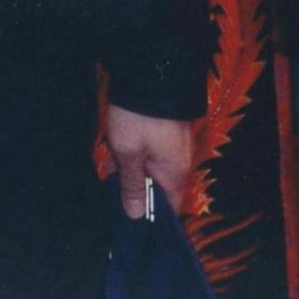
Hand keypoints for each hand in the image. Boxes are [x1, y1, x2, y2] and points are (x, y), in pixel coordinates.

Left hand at [104, 104, 193, 220]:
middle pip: (162, 190)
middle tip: (116, 198)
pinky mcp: (171, 131)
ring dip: (138, 174)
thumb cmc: (138, 118)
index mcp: (176, 172)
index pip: (170, 209)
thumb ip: (132, 186)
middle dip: (140, 195)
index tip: (134, 227)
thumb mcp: (128, 153)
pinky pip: (157, 155)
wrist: (151, 71)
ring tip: (115, 175)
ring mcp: (178, 145)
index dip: (154, 221)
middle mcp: (182, 161)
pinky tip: (123, 156)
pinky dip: (141, 159)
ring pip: (157, 171)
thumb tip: (137, 215)